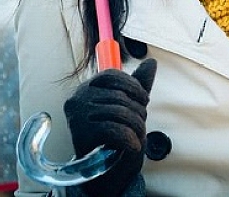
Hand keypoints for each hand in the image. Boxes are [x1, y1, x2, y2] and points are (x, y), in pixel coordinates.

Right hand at [64, 59, 156, 196]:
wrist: (104, 165)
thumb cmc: (115, 130)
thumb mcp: (128, 103)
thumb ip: (138, 83)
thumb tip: (151, 62)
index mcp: (86, 87)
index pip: (112, 75)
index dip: (133, 86)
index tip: (143, 99)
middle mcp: (77, 99)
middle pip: (119, 95)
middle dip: (138, 109)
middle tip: (141, 122)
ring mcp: (77, 116)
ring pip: (119, 112)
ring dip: (137, 125)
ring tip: (138, 135)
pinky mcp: (81, 134)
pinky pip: (114, 129)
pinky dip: (129, 138)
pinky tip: (133, 145)